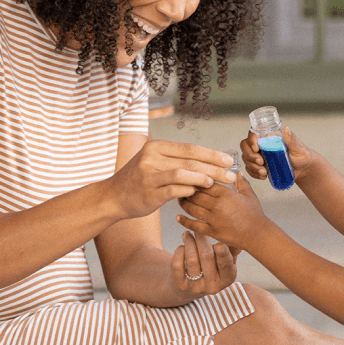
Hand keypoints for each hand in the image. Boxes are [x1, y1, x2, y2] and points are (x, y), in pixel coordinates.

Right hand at [111, 139, 236, 219]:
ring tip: (216, 182)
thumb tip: (207, 162)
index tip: (228, 160)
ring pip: (183, 173)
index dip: (211, 154)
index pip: (190, 148)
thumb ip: (176, 160)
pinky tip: (197, 192)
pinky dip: (188, 190)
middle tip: (230, 174)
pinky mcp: (149, 193)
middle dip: (213, 167)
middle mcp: (151, 158)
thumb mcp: (154, 162)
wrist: (113, 197)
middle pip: (190, 161)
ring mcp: (149, 175)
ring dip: (202, 178)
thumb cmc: (139, 180)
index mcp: (156, 147)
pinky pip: (174, 190)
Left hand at [170, 230, 237, 296]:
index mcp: (227, 278)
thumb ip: (232, 249)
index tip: (219, 244)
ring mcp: (195, 287)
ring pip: (192, 259)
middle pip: (207, 257)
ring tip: (187, 233)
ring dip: (189, 242)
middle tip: (197, 227)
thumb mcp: (226, 259)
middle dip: (201, 238)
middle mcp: (212, 286)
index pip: (226, 266)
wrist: (191, 285)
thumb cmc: (213, 266)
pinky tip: (182, 246)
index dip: (223, 255)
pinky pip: (177, 264)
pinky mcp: (180, 285)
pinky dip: (179, 251)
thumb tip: (238, 241)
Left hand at [176, 172, 265, 252]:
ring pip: (192, 208)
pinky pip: (194, 225)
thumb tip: (237, 172)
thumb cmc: (255, 215)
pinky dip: (184, 221)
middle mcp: (217, 205)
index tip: (191, 177)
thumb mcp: (250, 195)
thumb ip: (242, 182)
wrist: (257, 234)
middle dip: (186, 190)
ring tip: (179, 199)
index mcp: (225, 193)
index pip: (205, 182)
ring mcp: (213, 219)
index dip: (196, 180)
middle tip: (181, 187)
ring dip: (183, 203)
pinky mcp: (212, 231)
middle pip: (195, 194)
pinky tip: (178, 217)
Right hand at [241, 126, 313, 182]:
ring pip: (246, 158)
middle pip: (245, 146)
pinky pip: (249, 169)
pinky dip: (254, 174)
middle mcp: (261, 145)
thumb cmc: (301, 155)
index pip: (253, 134)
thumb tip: (286, 129)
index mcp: (268, 137)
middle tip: (261, 162)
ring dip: (252, 166)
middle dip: (250, 156)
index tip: (256, 148)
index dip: (251, 140)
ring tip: (264, 172)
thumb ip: (291, 139)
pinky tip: (263, 176)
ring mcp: (259, 156)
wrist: (303, 169)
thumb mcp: (298, 147)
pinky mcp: (259, 167)